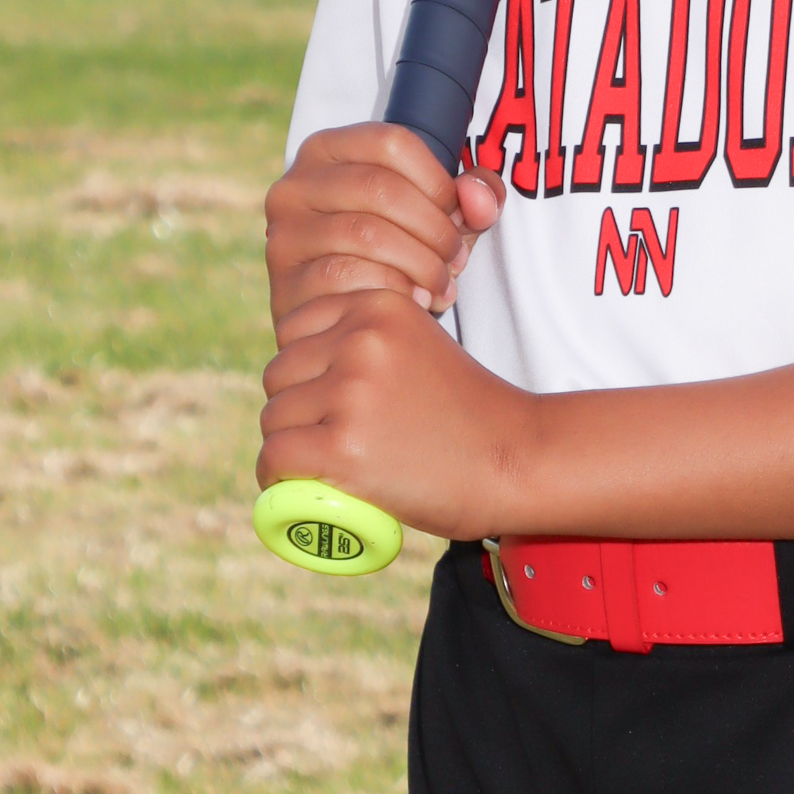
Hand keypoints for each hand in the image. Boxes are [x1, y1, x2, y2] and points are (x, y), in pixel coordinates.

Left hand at [256, 287, 535, 540]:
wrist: (519, 458)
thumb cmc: (468, 413)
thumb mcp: (418, 347)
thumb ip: (367, 343)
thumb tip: (299, 369)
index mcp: (378, 306)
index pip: (295, 330)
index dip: (306, 372)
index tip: (331, 401)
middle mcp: (360, 339)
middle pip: (279, 375)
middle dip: (296, 410)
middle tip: (334, 440)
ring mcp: (351, 390)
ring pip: (274, 418)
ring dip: (290, 446)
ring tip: (330, 465)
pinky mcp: (343, 445)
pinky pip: (275, 458)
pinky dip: (278, 479)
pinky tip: (299, 487)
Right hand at [265, 122, 503, 340]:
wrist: (348, 320)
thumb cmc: (399, 256)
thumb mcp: (440, 217)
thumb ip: (475, 197)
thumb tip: (478, 198)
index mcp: (329, 151)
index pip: (392, 142)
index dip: (437, 181)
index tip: (458, 216)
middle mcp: (295, 184)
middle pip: (381, 188)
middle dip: (434, 229)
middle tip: (457, 261)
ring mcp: (285, 233)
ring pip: (367, 233)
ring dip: (421, 264)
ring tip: (442, 286)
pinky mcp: (286, 282)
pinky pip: (346, 276)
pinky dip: (393, 290)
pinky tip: (414, 303)